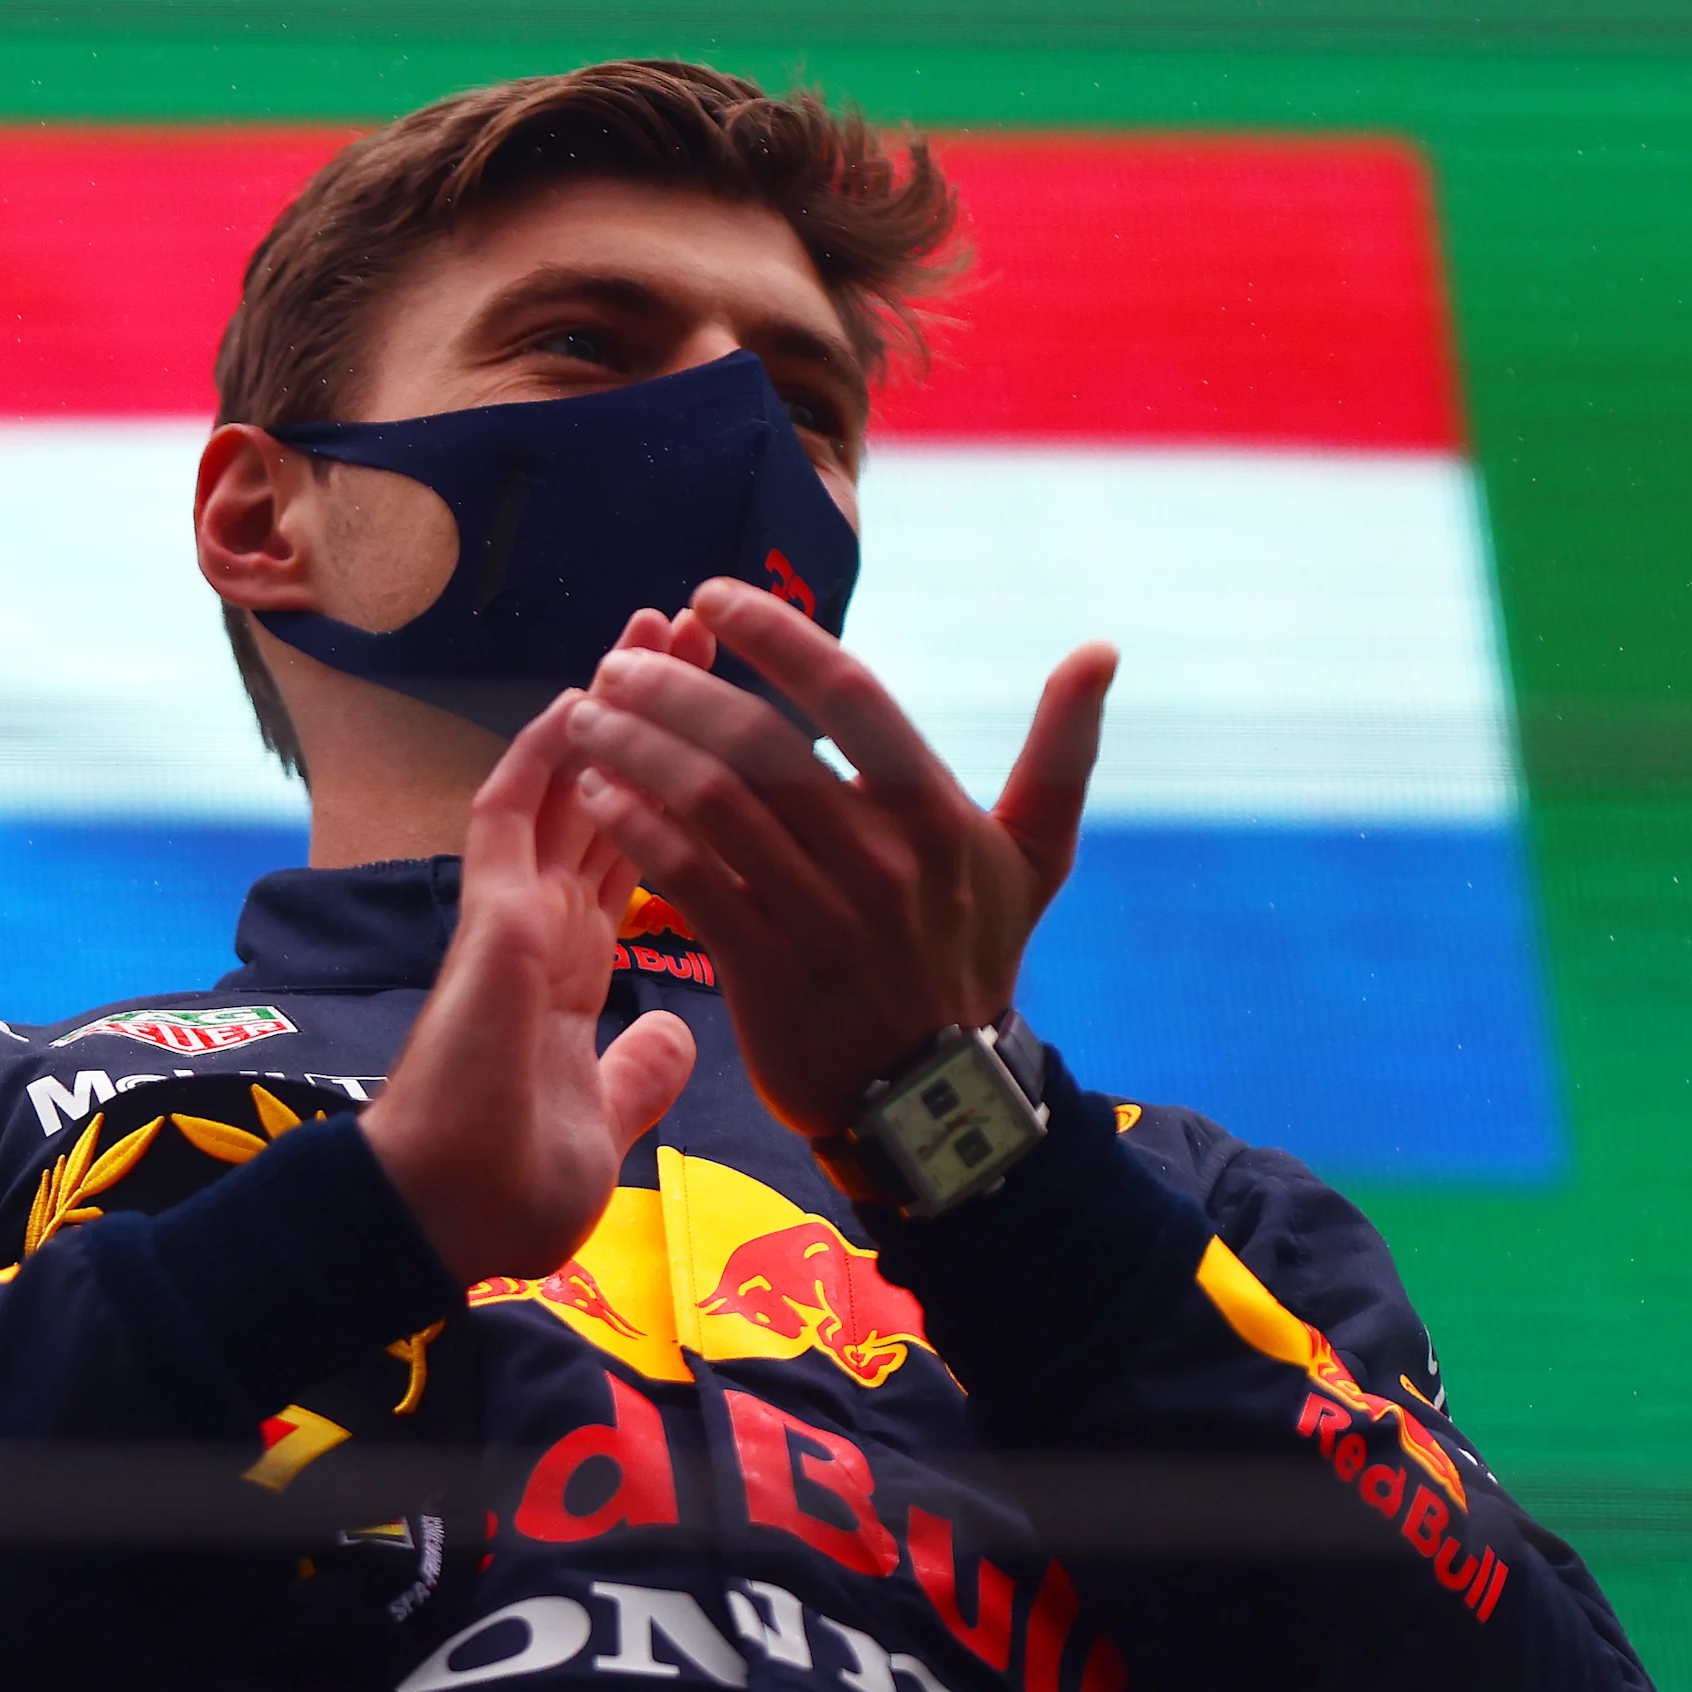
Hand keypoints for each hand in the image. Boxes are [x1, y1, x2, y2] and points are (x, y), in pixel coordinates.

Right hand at [359, 681, 697, 1284]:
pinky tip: (579, 692)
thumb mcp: (605, 1123)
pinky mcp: (489, 922)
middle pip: (610, 798)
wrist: (447, 1222)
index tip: (729, 735)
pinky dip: (542, 752)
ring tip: (658, 629)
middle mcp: (544, 931)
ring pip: (564, 786)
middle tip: (704, 641)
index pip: (637, 857)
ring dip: (609, 706)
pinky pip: (509, 817)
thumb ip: (635, 1073)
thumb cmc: (510, 1190)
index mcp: (572, 974)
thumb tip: (676, 1039)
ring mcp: (513, 920)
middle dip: (659, 719)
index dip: (680, 791)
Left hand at [563, 577, 1115, 1139]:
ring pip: (710, 804)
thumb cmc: (973, 960)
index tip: (709, 594)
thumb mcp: (1035, 859)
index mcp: (935, 814)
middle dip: (676, 690)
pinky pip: (685, 879)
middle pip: (758, 742)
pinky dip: (636, 829)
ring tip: (589, 716)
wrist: (934, 1097)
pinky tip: (597, 795)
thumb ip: (1061, 752)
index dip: (773, 632)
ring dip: (638, 750)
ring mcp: (819, 915)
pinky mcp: (764, 969)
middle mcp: (879, 858)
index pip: (846, 691)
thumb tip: (1102, 649)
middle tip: (619, 662)